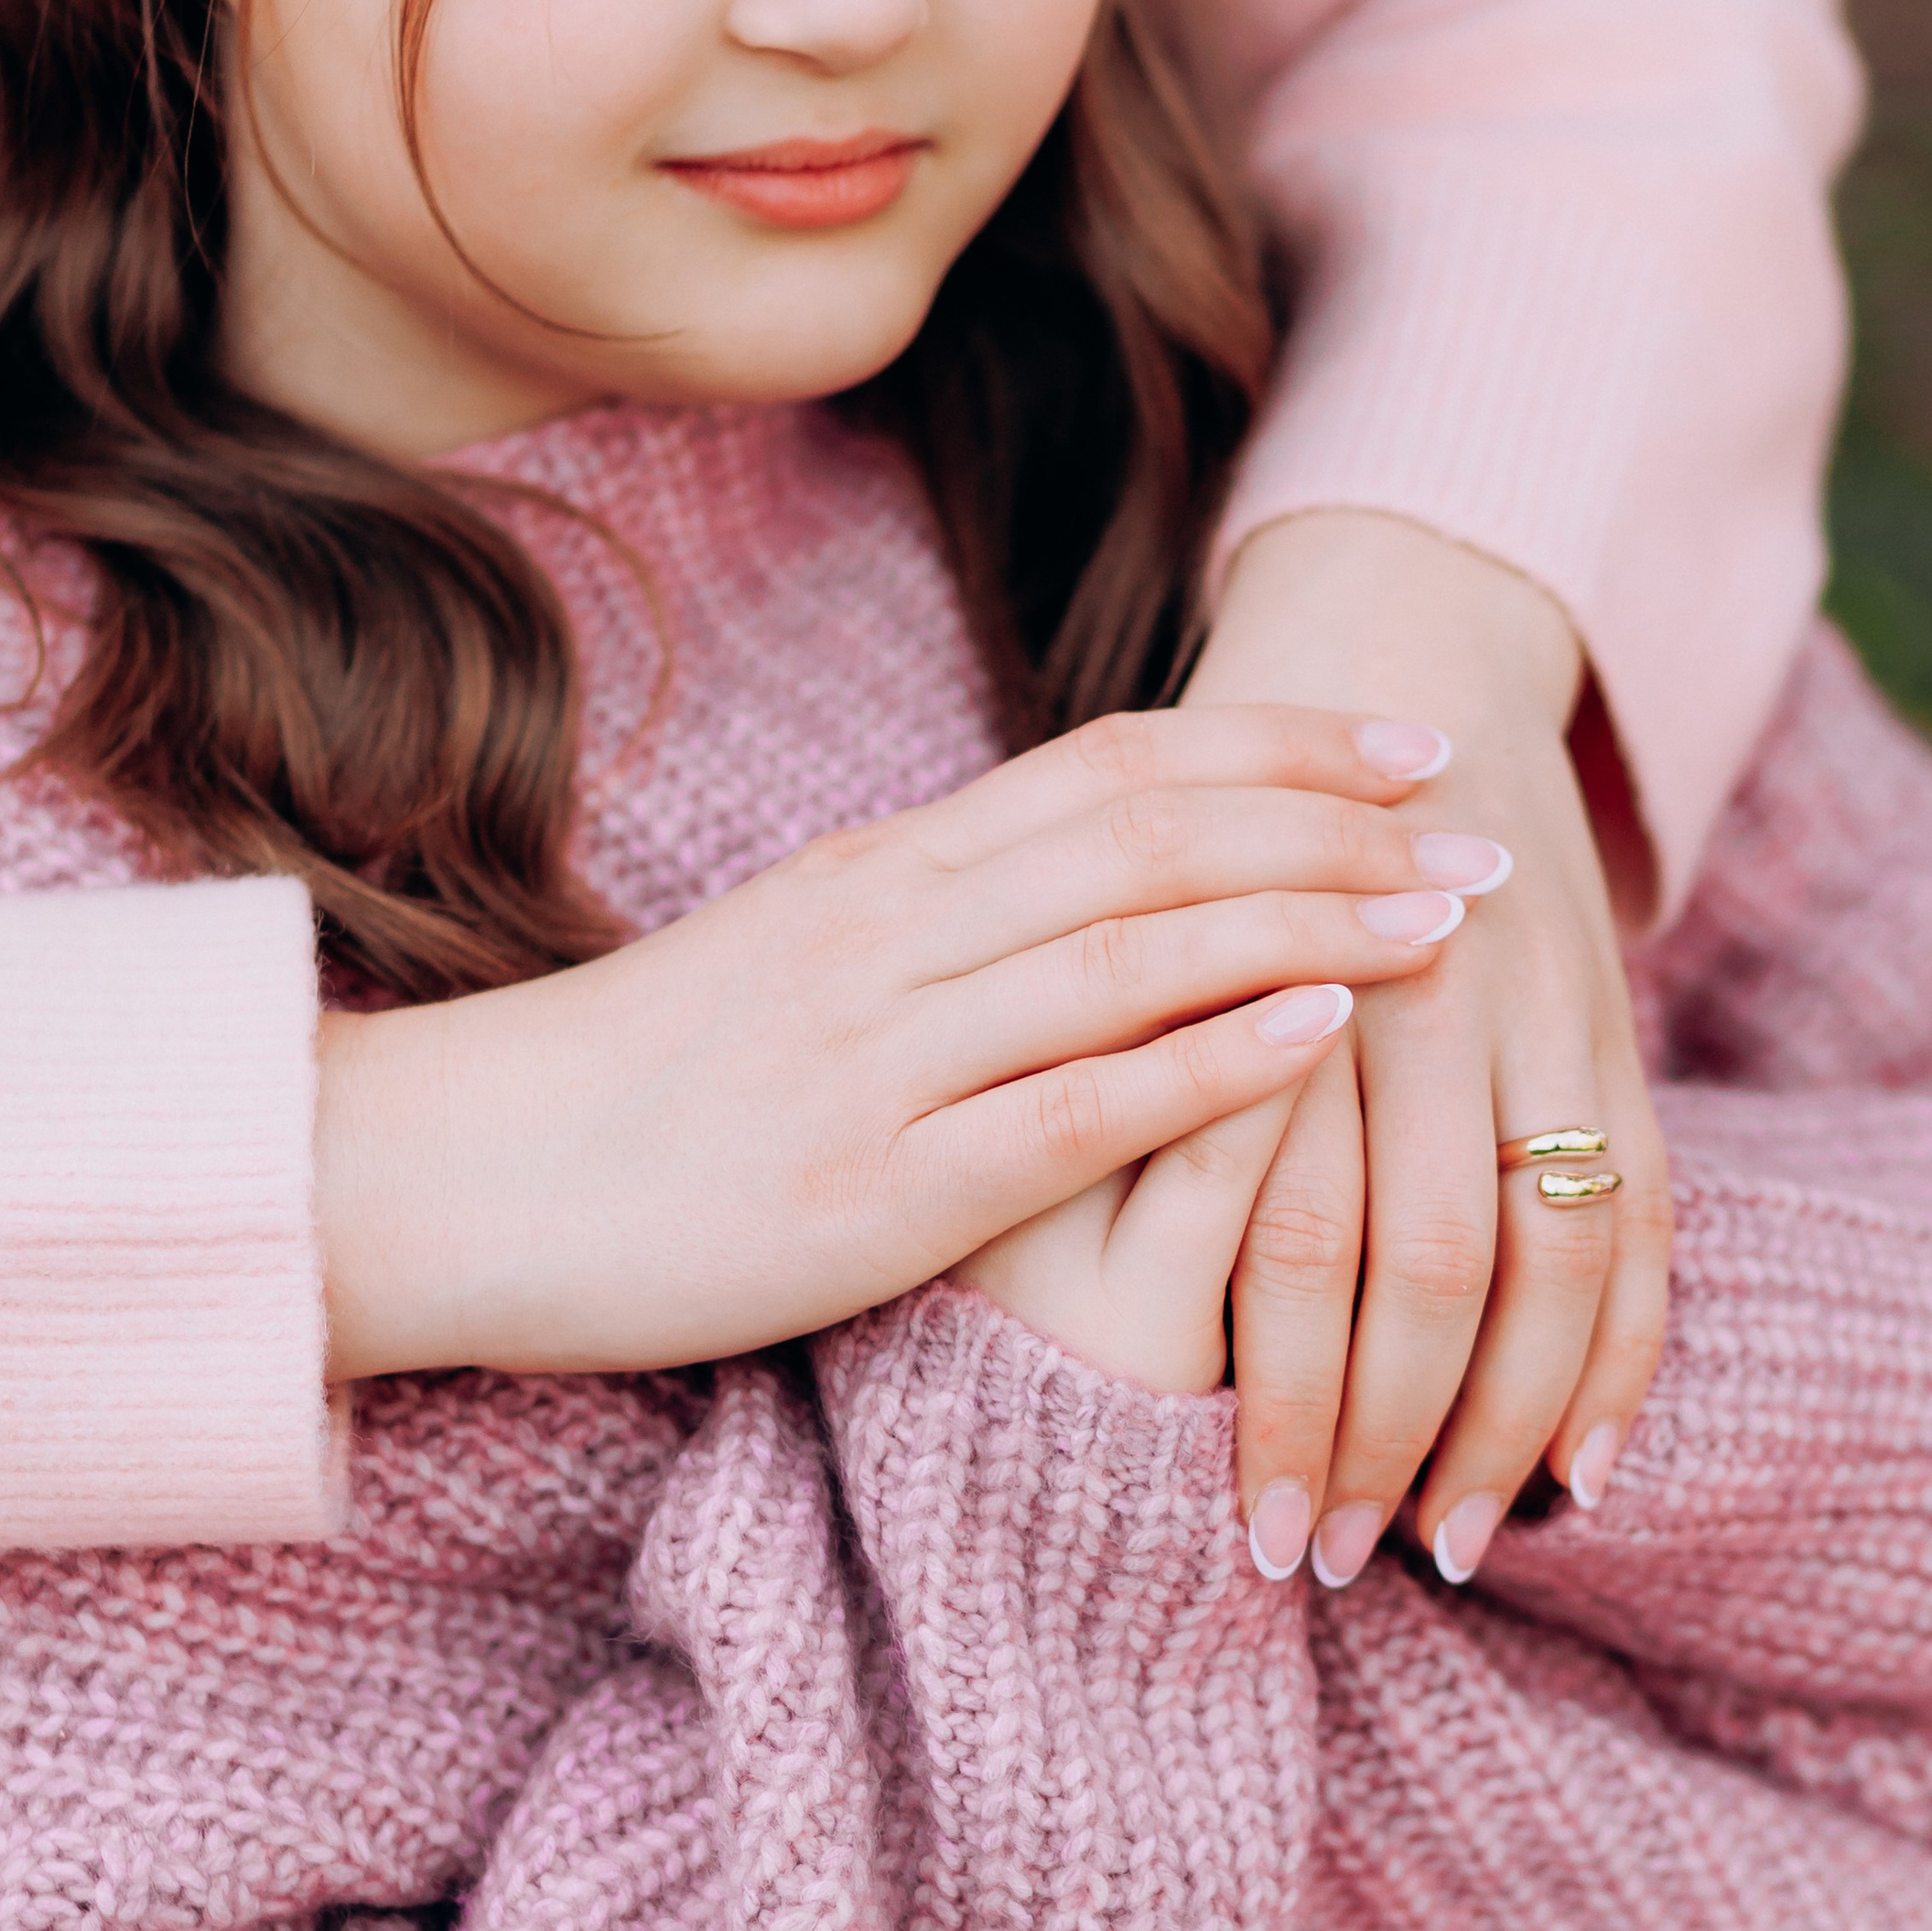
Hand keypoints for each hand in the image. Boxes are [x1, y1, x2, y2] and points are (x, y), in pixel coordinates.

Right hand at [315, 705, 1505, 1381]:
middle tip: (1481, 822)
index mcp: (884, 872)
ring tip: (1447, 915)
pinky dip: (1210, 1057)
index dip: (1273, 744)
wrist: (451, 1186)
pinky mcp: (875, 1190)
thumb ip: (935, 923)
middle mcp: (895, 932)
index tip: (1405, 740)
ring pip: (1135, 950)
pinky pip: (1075, 1105)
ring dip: (1310, 919)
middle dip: (1333, 820)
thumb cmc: (638, 1089)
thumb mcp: (794, 963)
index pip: (1112, 765)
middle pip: (1151, 833)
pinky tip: (1321, 1028)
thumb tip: (1077, 889)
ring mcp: (886, 1055)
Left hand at [1181, 515, 1671, 1587]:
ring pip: (1549, 1253)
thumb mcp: (1149, 939)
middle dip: (1384, 1434)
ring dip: (1506, 1419)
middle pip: (1427, 1264)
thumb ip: (1129, 1092)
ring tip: (1457, 1548)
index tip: (1251, 1539)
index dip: (1286, 1405)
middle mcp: (1428, 1006)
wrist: (1394, 634)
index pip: (1301, 1245)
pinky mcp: (1609, 1033)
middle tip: (1335, 1567)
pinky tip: (1588, 1466)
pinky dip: (1624, 1351)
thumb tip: (1060, 1325)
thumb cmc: (1217, 826)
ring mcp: (1539, 1017)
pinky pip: (1644, 1220)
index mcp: (1294, 987)